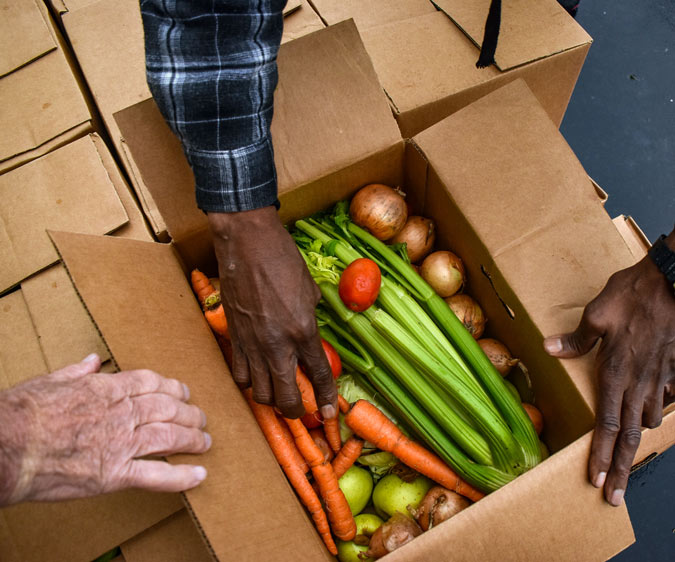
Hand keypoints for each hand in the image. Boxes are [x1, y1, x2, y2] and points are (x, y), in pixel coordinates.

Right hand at [0, 354, 209, 506]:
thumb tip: (91, 359)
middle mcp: (121, 413)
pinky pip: (156, 475)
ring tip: (205, 442)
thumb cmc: (21, 414)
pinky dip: (180, 476)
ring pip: (169, 437)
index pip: (151, 384)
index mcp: (106, 389)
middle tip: (202, 418)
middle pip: (167, 409)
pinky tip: (198, 476)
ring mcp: (121, 444)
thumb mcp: (49, 381)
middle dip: (189, 413)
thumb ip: (76, 371)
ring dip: (192, 439)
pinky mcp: (114, 474)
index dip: (172, 387)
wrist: (6, 447)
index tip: (183, 391)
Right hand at [208, 206, 337, 419]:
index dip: (326, 399)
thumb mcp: (310, 290)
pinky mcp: (233, 338)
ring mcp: (251, 344)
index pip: (319, 376)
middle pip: (285, 398)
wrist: (247, 242)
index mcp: (303, 330)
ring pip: (259, 393)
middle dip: (295, 411)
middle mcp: (277, 344)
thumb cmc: (283, 259)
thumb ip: (311, 319)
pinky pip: (239, 375)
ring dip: (271, 399)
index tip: (328, 413)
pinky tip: (255, 374)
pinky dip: (249, 382)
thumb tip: (308, 337)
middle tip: (300, 409)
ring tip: (278, 391)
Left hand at [544, 232, 674, 505]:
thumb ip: (577, 338)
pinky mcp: (673, 369)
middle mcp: (638, 383)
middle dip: (620, 468)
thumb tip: (550, 348)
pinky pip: (664, 400)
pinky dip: (655, 414)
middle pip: (627, 435)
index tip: (596, 479)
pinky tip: (649, 421)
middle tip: (614, 497)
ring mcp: (659, 378)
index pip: (605, 424)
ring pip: (646, 421)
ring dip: (636, 444)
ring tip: (627, 464)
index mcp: (616, 372)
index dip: (600, 454)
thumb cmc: (634, 296)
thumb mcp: (598, 313)